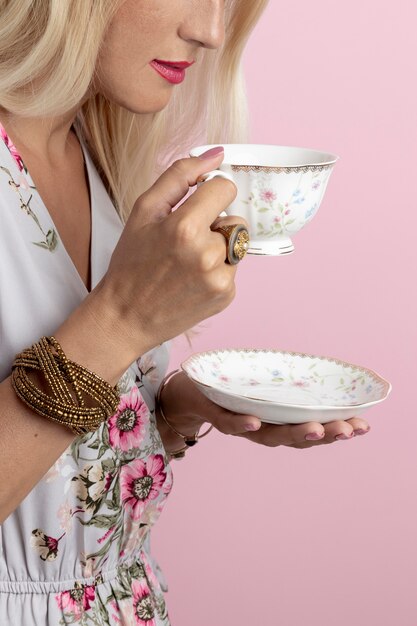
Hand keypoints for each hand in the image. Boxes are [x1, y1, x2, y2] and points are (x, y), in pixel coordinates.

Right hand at [95, 149, 247, 363]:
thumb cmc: (131, 262)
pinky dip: (218, 271)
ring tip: (189, 262)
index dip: (210, 192)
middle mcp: (208, 253)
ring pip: (237, 244)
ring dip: (218, 248)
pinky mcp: (226, 295)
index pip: (225, 187)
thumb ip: (179, 176)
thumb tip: (215, 154)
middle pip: (234, 218)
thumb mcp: (144, 211)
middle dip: (214, 225)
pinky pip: (233, 269)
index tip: (198, 204)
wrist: (126, 316)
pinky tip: (193, 281)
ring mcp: (220, 278)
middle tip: (185, 242)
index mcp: (185, 227)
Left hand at [158, 372, 370, 451]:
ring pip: (268, 434)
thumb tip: (318, 369)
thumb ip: (284, 383)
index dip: (336, 429)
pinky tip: (256, 420)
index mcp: (275, 420)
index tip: (363, 425)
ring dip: (292, 433)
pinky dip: (242, 424)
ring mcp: (239, 422)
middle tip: (349, 430)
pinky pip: (229, 422)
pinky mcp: (215, 413)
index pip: (311, 428)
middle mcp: (261, 426)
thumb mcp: (260, 384)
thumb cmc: (229, 387)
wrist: (185, 393)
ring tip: (315, 429)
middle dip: (324, 435)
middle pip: (296, 437)